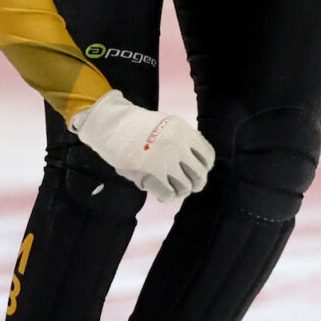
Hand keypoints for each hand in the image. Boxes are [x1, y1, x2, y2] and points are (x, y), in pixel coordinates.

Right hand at [70, 90, 214, 202]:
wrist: (112, 125)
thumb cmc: (136, 125)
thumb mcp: (165, 123)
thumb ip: (180, 138)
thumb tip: (193, 159)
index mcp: (183, 131)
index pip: (207, 155)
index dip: (205, 167)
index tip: (199, 170)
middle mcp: (178, 145)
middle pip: (199, 174)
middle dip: (197, 184)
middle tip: (191, 186)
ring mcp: (166, 159)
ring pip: (185, 186)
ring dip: (181, 191)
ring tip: (174, 190)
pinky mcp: (152, 172)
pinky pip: (169, 193)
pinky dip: (168, 197)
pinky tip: (163, 195)